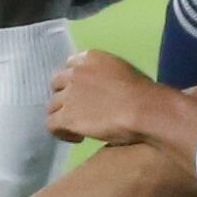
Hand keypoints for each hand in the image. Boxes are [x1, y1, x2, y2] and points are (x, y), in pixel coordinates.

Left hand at [47, 47, 181, 149]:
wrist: (144, 110)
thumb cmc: (144, 94)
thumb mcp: (124, 72)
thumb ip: (107, 75)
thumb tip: (106, 89)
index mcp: (91, 58)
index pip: (70, 65)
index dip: (75, 81)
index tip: (85, 93)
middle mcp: (76, 73)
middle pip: (57, 84)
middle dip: (65, 97)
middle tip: (80, 111)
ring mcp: (69, 95)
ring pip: (52, 106)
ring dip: (64, 116)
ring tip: (80, 128)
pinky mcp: (66, 117)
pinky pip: (51, 125)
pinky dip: (62, 133)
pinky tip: (78, 138)